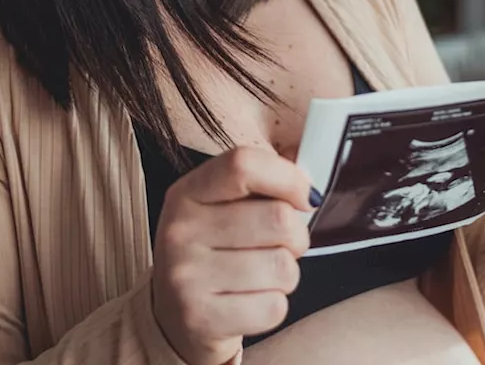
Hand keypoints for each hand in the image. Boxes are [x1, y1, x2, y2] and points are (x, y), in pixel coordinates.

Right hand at [152, 145, 317, 364]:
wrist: (175, 318)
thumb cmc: (213, 255)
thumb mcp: (220, 210)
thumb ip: (260, 187)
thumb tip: (310, 186)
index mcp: (187, 194)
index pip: (243, 165)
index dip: (288, 178)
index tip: (304, 198)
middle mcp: (180, 231)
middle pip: (278, 218)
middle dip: (296, 237)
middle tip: (280, 246)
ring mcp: (186, 276)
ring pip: (282, 267)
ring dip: (286, 275)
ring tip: (261, 277)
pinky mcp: (201, 318)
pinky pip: (274, 307)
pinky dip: (274, 306)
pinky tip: (250, 302)